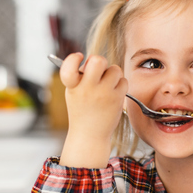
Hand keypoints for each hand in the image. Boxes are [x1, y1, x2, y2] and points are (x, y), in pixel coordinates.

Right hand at [59, 53, 127, 167]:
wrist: (90, 134)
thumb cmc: (82, 110)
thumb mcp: (74, 92)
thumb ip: (81, 75)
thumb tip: (95, 60)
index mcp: (72, 86)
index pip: (69, 66)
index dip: (73, 58)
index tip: (79, 57)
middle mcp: (87, 89)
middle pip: (98, 60)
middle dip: (100, 61)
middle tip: (98, 70)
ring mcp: (104, 94)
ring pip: (115, 69)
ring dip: (112, 74)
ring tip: (106, 85)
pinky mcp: (117, 99)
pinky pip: (124, 80)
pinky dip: (120, 84)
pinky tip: (112, 93)